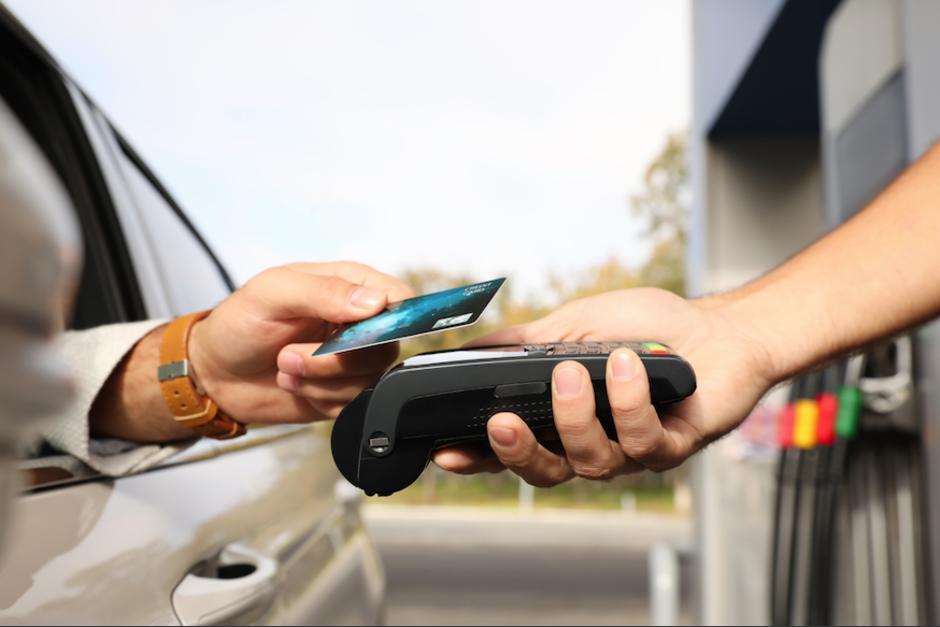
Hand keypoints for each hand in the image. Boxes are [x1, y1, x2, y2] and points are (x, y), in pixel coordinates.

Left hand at [190, 262, 412, 423]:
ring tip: (286, 367)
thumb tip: (374, 301)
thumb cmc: (238, 324)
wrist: (215, 373)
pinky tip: (296, 385)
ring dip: (321, 381)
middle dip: (336, 359)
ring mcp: (353, 359)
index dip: (388, 319)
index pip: (398, 298)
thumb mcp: (271, 293)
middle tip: (291, 355)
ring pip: (370, 379)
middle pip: (386, 346)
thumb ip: (322, 291)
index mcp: (349, 285)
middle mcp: (358, 322)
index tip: (353, 334)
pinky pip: (355, 403)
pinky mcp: (344, 391)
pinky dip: (321, 399)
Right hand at [432, 288, 774, 484]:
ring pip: (590, 462)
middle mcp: (592, 443)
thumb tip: (470, 349)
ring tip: (571, 372)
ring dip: (576, 417)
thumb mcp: (573, 325)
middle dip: (519, 452)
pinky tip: (626, 366)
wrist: (716, 328)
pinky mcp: (671, 447)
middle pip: (545, 471)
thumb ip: (525, 343)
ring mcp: (631, 451)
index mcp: (561, 419)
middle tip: (503, 423)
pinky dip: (629, 402)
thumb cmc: (645, 328)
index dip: (478, 456)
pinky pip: (642, 442)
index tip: (446, 451)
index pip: (513, 446)